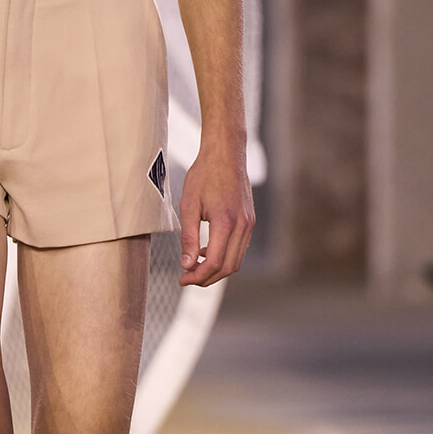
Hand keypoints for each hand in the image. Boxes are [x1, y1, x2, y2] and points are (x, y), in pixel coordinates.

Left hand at [179, 136, 253, 286]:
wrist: (226, 154)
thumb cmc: (204, 175)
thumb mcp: (188, 205)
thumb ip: (188, 237)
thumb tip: (186, 264)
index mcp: (226, 223)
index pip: (215, 263)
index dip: (198, 276)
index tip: (182, 278)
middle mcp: (243, 226)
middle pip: (228, 267)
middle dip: (207, 278)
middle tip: (187, 278)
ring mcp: (249, 224)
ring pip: (236, 260)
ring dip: (216, 269)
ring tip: (194, 267)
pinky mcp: (250, 221)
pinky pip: (239, 248)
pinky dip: (225, 256)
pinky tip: (207, 251)